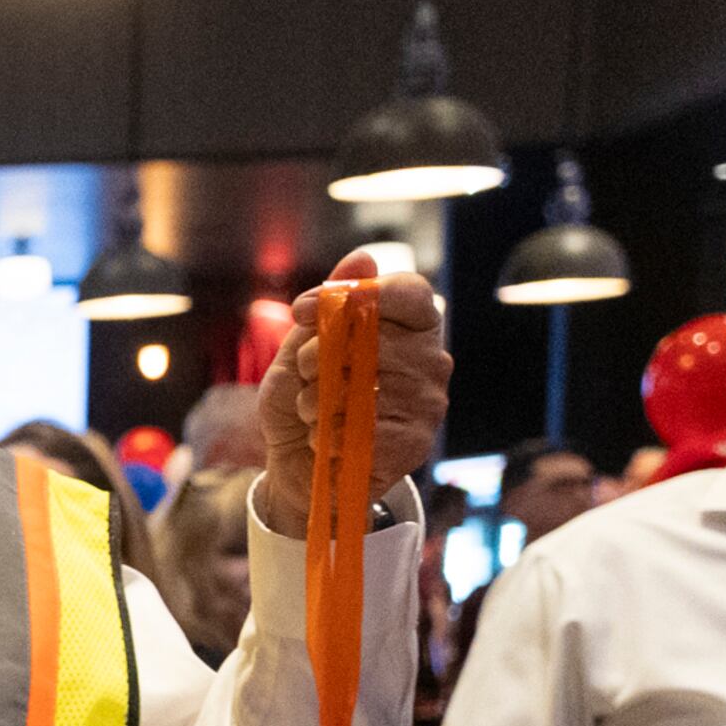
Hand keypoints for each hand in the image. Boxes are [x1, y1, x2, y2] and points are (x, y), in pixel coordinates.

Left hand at [254, 250, 452, 536]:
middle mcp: (430, 361)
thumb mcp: (301, 348)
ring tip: (311, 409)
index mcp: (409, 329)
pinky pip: (366, 426)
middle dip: (321, 353)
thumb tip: (363, 258)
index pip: (411, 293)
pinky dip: (329, 432)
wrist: (295, 467)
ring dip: (319, 397)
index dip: (357, 295)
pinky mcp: (416, 444)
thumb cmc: (304, 401)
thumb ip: (329, 306)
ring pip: (368, 383)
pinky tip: (323, 437)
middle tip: (305, 371)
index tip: (303, 310)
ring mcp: (429, 403)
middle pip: (379, 336)